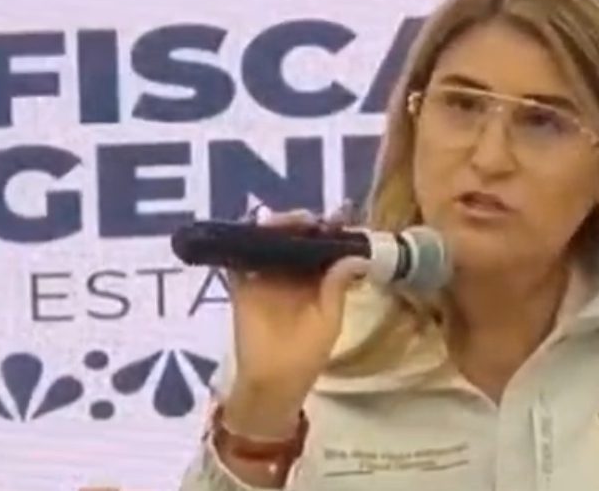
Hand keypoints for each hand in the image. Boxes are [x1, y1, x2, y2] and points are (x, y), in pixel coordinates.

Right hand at [223, 202, 368, 435]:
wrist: (273, 383)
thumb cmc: (307, 355)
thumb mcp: (329, 320)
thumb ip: (337, 286)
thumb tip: (358, 256)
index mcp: (318, 277)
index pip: (325, 244)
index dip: (332, 228)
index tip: (339, 215)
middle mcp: (292, 271)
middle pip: (295, 236)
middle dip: (302, 222)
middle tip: (308, 220)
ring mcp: (266, 276)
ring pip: (269, 240)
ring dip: (275, 226)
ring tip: (283, 223)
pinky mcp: (242, 284)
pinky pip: (240, 258)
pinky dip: (242, 241)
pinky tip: (252, 230)